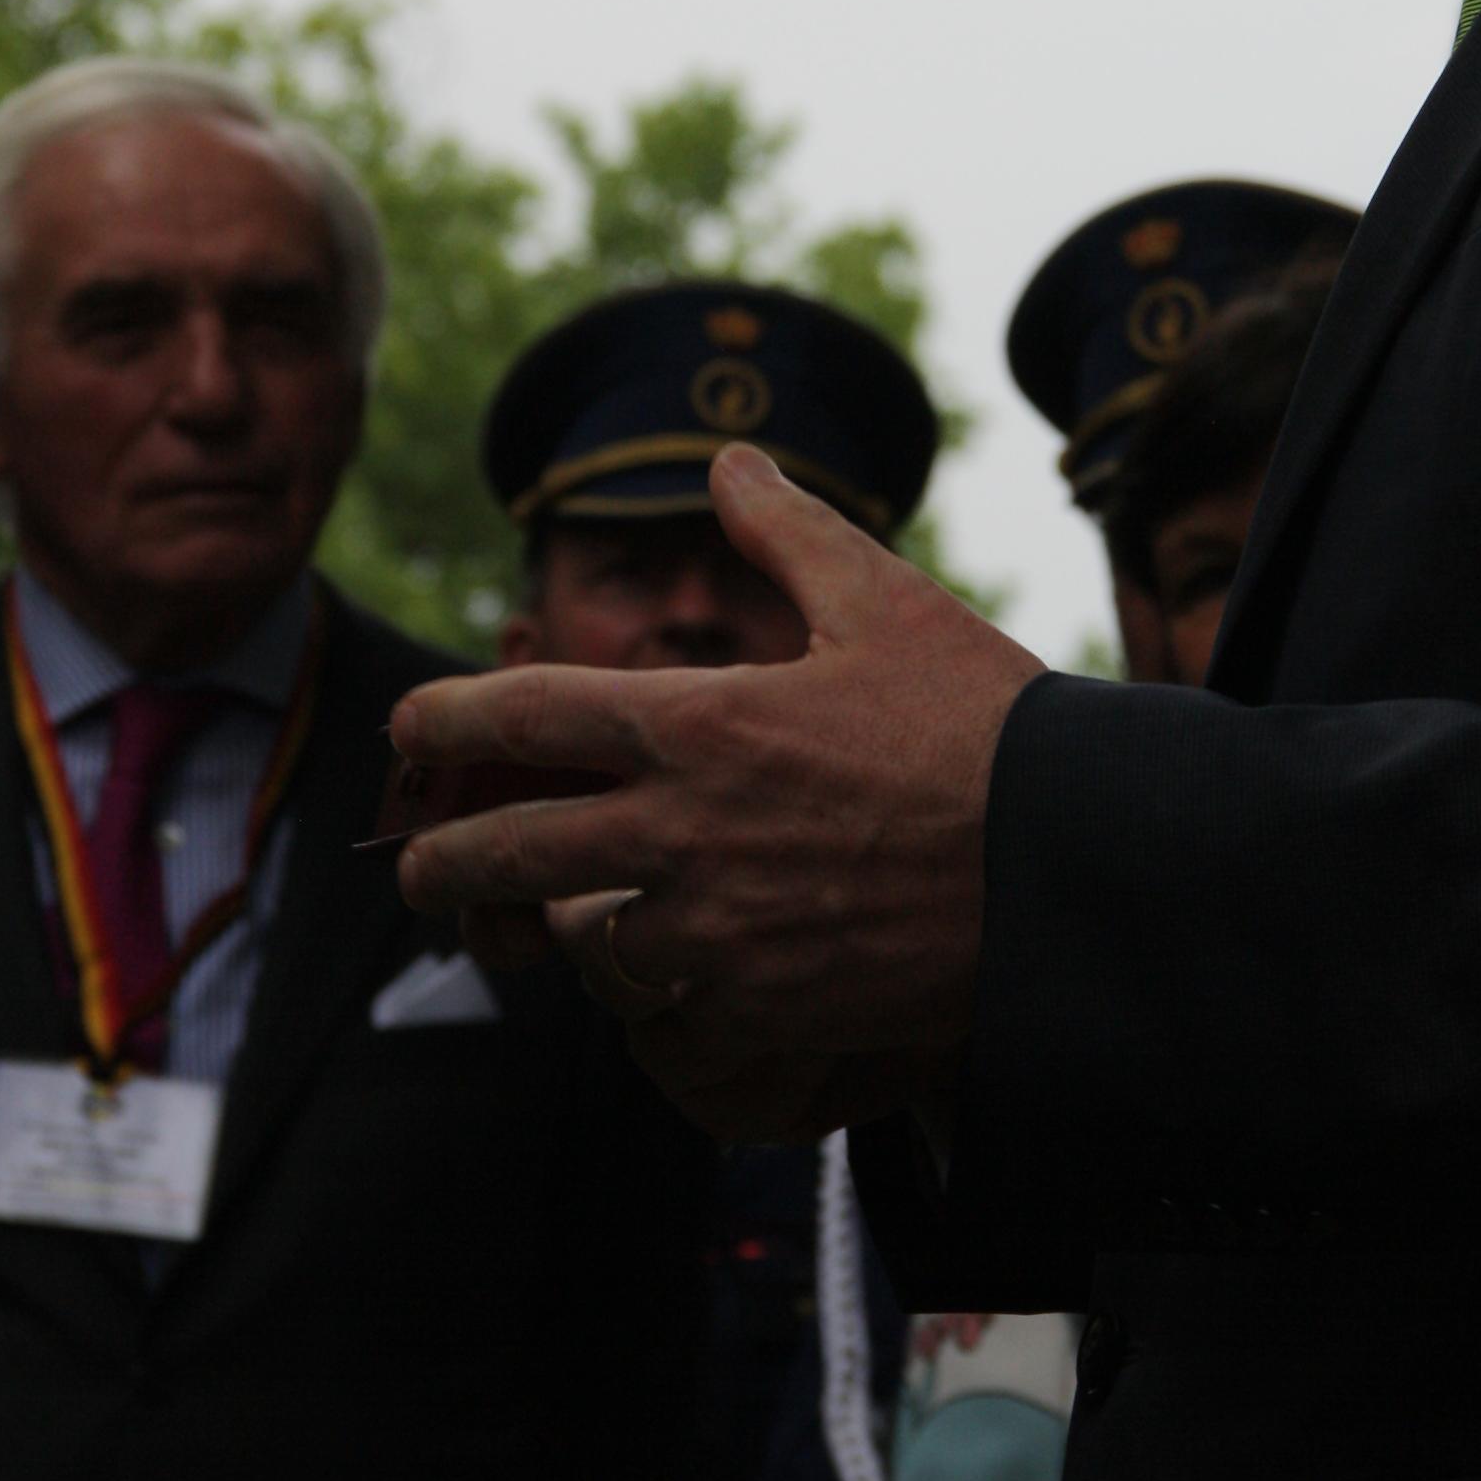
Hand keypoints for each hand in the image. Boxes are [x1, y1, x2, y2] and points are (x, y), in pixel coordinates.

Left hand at [391, 448, 1043, 1137]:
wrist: (1072, 869)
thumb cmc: (984, 725)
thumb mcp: (887, 603)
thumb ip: (790, 532)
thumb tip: (729, 458)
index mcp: (705, 723)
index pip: (530, 714)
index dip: (447, 718)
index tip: (409, 729)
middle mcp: (689, 831)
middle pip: (513, 849)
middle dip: (442, 861)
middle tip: (417, 869)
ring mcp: (720, 931)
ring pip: (583, 947)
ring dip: (561, 934)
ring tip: (555, 924)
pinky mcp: (765, 1010)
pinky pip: (660, 1022)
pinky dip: (646, 1005)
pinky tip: (658, 985)